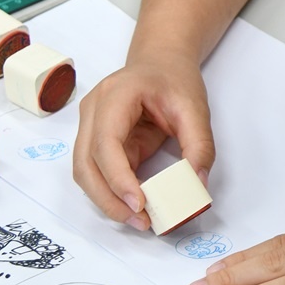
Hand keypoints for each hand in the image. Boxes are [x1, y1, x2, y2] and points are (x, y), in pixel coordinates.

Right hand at [73, 56, 214, 230]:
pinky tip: (134, 205)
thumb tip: (197, 185)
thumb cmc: (174, 79)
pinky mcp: (95, 139)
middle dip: (109, 199)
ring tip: (139, 219)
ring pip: (84, 172)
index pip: (106, 143)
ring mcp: (89, 124)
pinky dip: (111, 192)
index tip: (140, 204)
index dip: (119, 178)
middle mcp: (93, 109)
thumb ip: (200, 147)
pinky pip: (95, 171)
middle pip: (85, 163)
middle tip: (141, 222)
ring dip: (107, 200)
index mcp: (115, 94)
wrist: (160, 62)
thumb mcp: (196, 109)